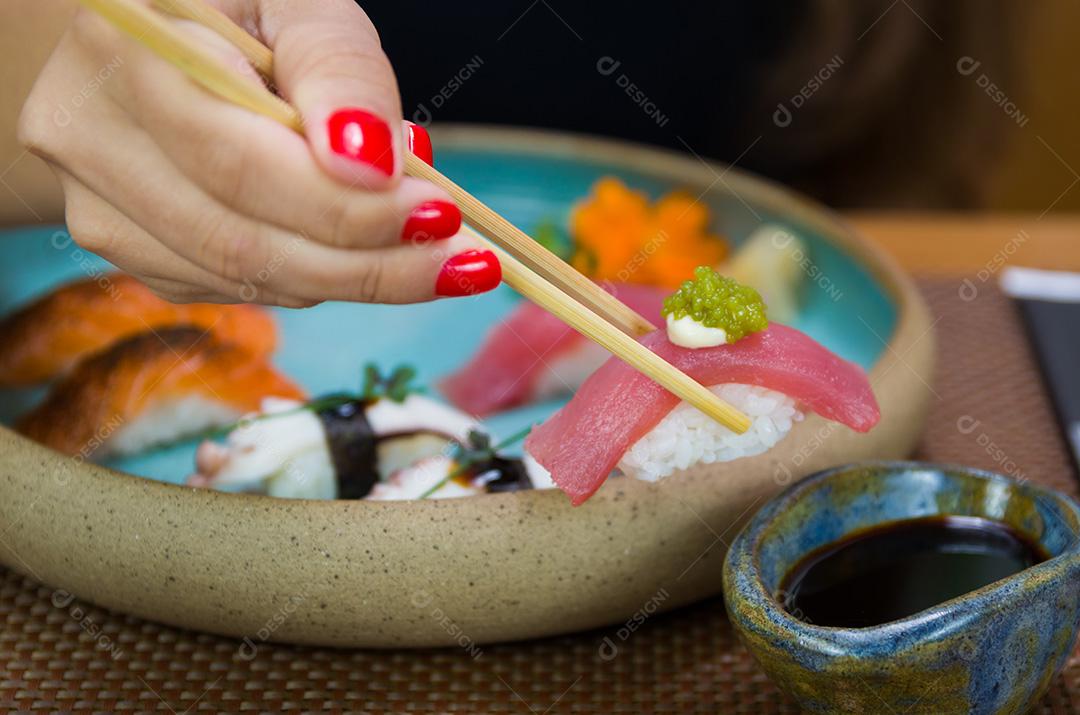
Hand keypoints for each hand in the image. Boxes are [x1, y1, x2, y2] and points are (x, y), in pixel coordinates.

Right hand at [16, 0, 500, 305]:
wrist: (156, 40)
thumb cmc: (240, 9)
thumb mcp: (299, 2)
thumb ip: (338, 68)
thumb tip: (373, 165)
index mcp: (124, 53)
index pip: (241, 164)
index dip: (346, 207)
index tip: (440, 216)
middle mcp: (84, 138)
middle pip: (241, 240)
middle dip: (369, 263)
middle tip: (460, 263)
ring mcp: (94, 205)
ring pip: (242, 278)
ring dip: (353, 280)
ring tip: (432, 259)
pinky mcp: (124, 248)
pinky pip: (233, 288)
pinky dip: (312, 279)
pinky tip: (358, 252)